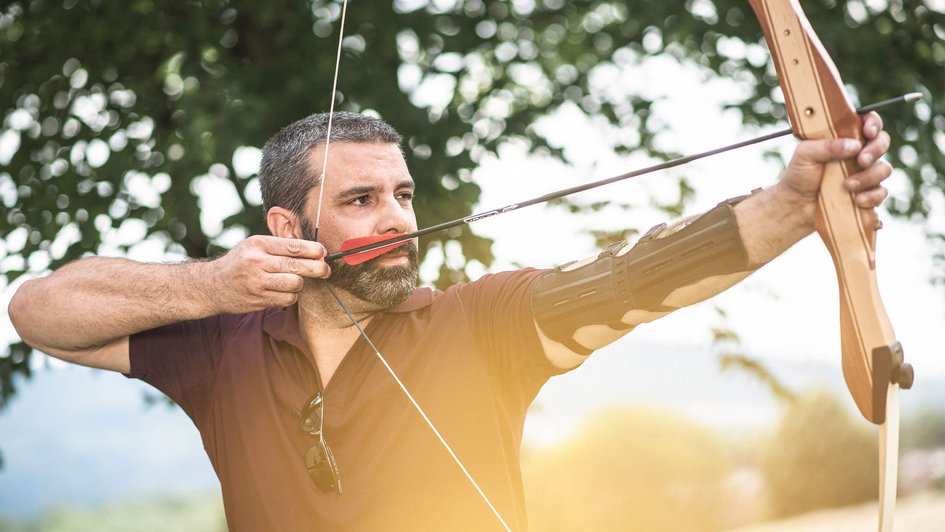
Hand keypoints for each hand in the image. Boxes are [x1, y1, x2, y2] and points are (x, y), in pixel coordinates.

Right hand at [208, 236, 329, 312]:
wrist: (211, 285)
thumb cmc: (240, 262)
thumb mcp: (254, 246)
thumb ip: (280, 247)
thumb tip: (315, 251)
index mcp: (258, 244)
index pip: (293, 246)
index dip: (313, 250)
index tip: (323, 253)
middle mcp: (257, 262)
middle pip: (297, 266)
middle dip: (317, 268)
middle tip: (326, 270)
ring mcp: (257, 282)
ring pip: (295, 284)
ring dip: (300, 283)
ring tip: (295, 280)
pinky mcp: (258, 299)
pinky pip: (287, 299)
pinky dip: (290, 296)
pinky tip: (283, 291)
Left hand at [778, 111, 892, 220]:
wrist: (797, 205)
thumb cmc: (799, 175)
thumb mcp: (805, 154)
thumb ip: (827, 146)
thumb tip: (855, 145)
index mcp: (845, 138)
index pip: (867, 122)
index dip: (873, 123)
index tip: (868, 132)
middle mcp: (858, 153)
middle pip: (882, 142)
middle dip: (876, 149)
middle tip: (861, 160)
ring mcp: (865, 173)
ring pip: (884, 169)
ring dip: (869, 176)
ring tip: (847, 185)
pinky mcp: (868, 193)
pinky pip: (881, 192)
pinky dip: (871, 196)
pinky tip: (857, 199)